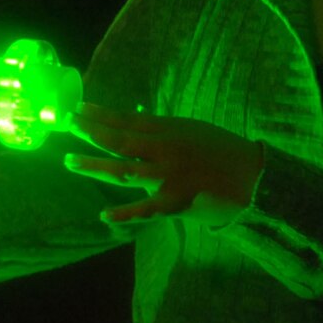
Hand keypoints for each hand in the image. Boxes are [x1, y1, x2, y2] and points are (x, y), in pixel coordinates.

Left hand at [63, 102, 265, 224]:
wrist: (257, 178)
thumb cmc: (223, 152)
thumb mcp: (192, 131)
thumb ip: (162, 128)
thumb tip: (131, 118)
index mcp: (170, 129)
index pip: (126, 118)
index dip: (99, 114)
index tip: (76, 108)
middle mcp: (165, 148)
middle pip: (120, 139)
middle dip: (90, 132)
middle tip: (65, 127)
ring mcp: (170, 175)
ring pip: (125, 169)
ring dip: (95, 166)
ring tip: (70, 161)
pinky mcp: (178, 201)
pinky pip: (147, 209)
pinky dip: (126, 213)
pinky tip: (104, 214)